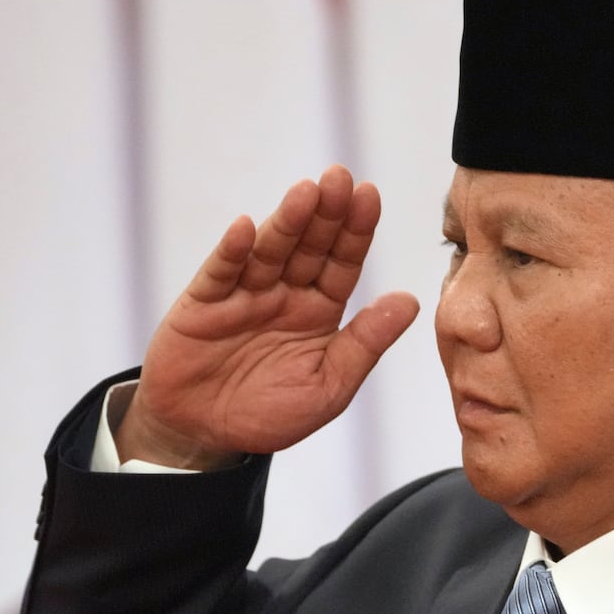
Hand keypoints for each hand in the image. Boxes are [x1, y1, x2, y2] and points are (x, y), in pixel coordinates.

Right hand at [116, 165, 418, 466]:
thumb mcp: (329, 387)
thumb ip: (365, 343)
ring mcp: (242, 295)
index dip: (355, 230)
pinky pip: (220, 274)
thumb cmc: (270, 413)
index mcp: (319, 311)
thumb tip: (410, 300)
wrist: (204, 436)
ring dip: (286, 222)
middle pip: (308, 247)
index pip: (342, 263)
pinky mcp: (202, 305)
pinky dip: (232, 251)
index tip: (369, 195)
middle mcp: (284, 294)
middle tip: (340, 178)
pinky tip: (247, 228)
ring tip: (305, 193)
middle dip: (325, 213)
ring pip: (269, 251)